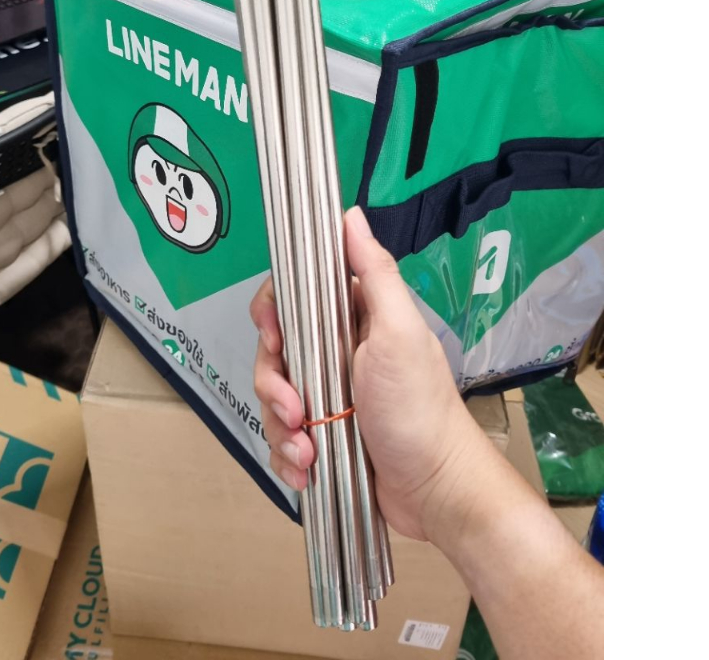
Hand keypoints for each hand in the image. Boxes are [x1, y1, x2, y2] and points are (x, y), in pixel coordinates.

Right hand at [250, 205, 490, 543]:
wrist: (435, 492)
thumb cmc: (419, 409)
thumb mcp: (398, 333)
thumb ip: (374, 273)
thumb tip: (350, 215)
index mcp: (353, 320)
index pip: (294, 296)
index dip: (273, 313)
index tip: (273, 336)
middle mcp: (337, 353)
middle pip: (274, 351)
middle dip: (274, 384)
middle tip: (296, 410)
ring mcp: (328, 396)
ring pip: (273, 397)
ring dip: (281, 427)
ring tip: (307, 451)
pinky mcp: (322, 436)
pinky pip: (282, 438)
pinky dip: (288, 456)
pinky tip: (307, 469)